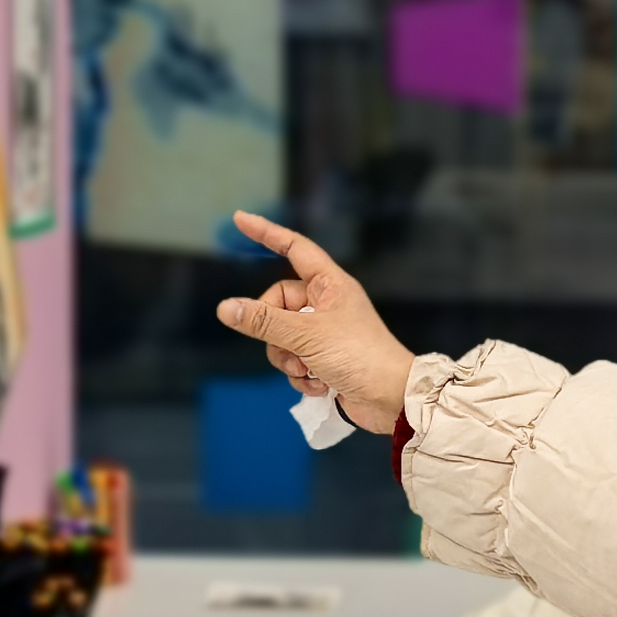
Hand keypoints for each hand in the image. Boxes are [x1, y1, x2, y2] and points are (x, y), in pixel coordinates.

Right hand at [215, 212, 417, 431]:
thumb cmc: (358, 355)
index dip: (267, 233)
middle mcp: (326, 303)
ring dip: (289, 359)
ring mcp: (325, 332)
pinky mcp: (324, 358)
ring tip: (309, 370)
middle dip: (275, 332)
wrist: (390, 397)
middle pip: (278, 304)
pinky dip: (301, 375)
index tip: (241, 219)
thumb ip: (263, 321)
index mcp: (329, 284)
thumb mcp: (305, 335)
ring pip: (282, 337)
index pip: (293, 248)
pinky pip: (294, 360)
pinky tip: (320, 385)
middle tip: (291, 349)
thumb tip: (226, 308)